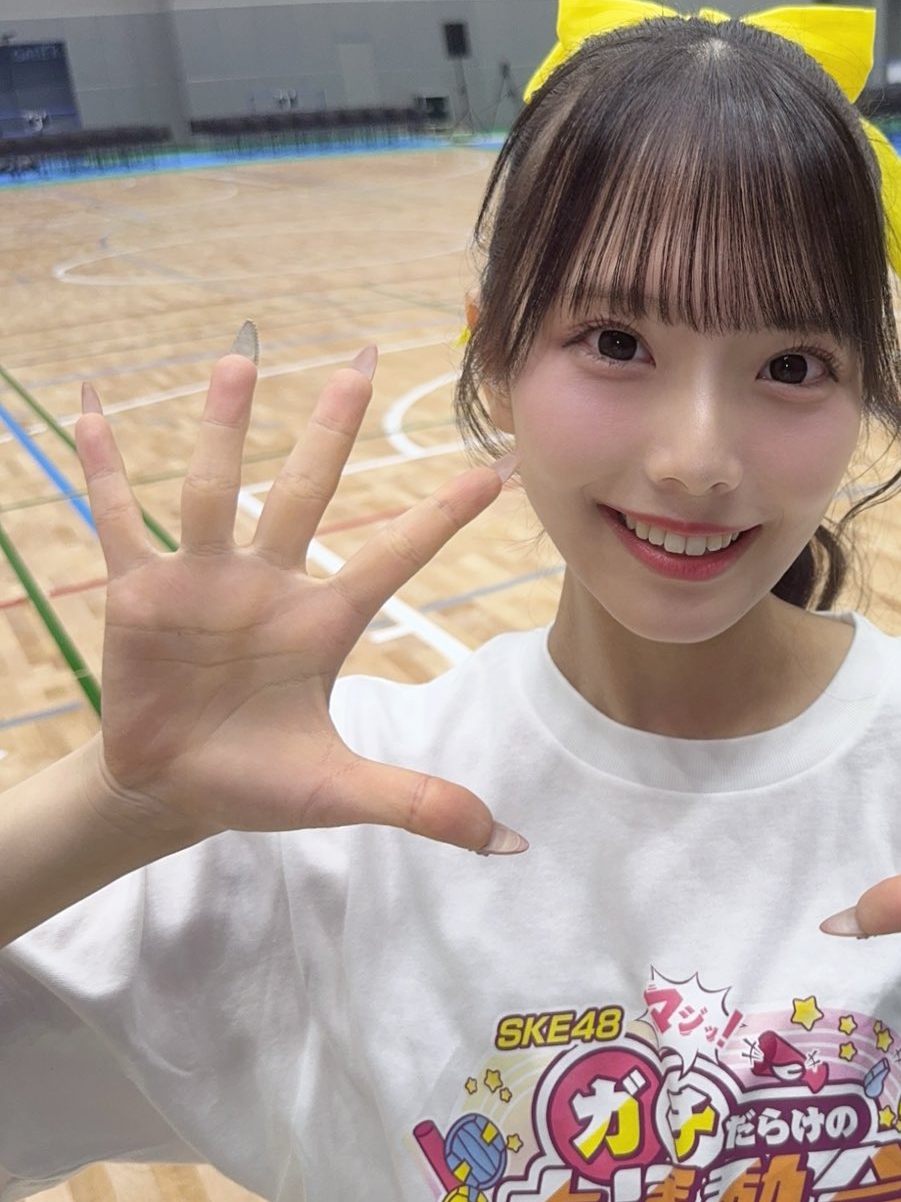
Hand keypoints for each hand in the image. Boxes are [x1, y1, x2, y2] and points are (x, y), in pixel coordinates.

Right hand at [74, 328, 526, 853]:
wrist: (175, 791)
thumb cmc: (261, 782)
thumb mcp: (342, 794)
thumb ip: (420, 805)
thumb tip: (509, 842)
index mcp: (324, 622)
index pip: (392, 558)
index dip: (438, 519)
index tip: (491, 471)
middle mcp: (269, 583)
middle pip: (308, 490)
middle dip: (334, 429)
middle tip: (367, 359)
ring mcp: (202, 579)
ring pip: (215, 488)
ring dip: (226, 427)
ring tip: (241, 358)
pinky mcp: (139, 591)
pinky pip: (119, 519)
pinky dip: (103, 467)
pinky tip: (90, 409)